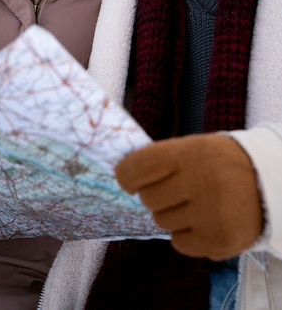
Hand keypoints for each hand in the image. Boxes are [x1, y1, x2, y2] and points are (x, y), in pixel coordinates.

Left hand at [115, 133, 263, 259]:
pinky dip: (186, 235)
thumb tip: (123, 175)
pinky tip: (203, 220)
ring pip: (162, 221)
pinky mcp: (218, 240)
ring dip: (171, 214)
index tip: (127, 180)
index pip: (139, 167)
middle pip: (148, 198)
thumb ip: (161, 160)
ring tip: (195, 203)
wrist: (267, 183)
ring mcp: (210, 214)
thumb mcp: (194, 148)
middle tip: (173, 189)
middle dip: (154, 195)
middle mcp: (200, 183)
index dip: (126, 175)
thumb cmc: (219, 163)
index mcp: (190, 153)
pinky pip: (178, 243)